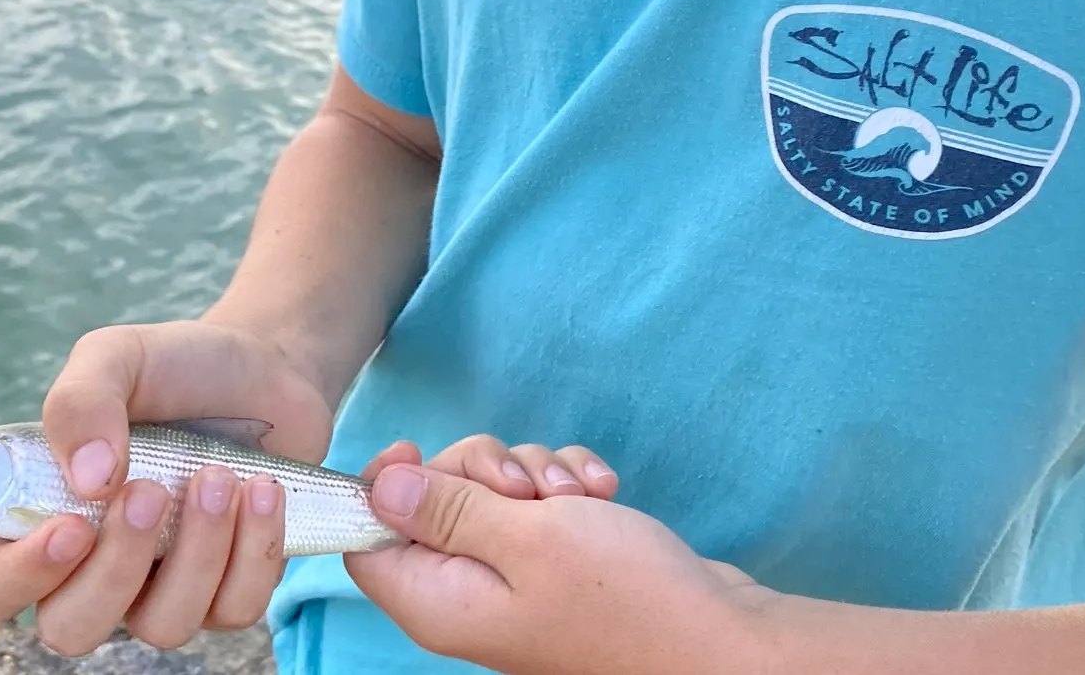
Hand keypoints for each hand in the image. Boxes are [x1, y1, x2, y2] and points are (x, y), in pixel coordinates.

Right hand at [0, 319, 332, 655]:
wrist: (263, 368)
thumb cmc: (175, 367)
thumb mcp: (117, 357)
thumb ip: (81, 402)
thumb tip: (87, 479)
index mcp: (43, 513)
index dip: (20, 576)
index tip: (72, 525)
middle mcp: (94, 565)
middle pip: (72, 629)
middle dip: (116, 568)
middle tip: (152, 490)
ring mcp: (161, 585)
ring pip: (163, 625)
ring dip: (197, 551)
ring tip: (218, 475)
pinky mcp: (229, 589)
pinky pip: (234, 610)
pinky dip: (252, 550)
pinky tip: (263, 490)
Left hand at [346, 459, 770, 674]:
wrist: (717, 636)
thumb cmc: (621, 594)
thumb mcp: (525, 539)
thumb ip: (446, 510)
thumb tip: (376, 487)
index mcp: (439, 600)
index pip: (367, 538)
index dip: (382, 485)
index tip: (417, 447)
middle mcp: (469, 590)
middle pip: (433, 497)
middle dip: (481, 466)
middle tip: (525, 486)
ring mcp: (517, 574)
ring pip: (493, 489)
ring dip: (535, 472)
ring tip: (579, 496)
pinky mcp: (558, 558)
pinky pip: (538, 500)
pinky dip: (567, 484)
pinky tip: (601, 490)